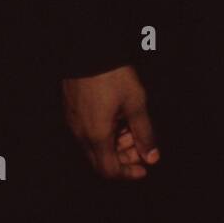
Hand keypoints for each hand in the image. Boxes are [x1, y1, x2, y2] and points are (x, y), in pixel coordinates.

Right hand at [62, 65, 159, 180]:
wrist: (89, 49)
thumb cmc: (113, 75)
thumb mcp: (136, 103)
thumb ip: (144, 133)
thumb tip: (152, 157)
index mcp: (96, 136)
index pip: (109, 170)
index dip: (128, 173)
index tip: (144, 167)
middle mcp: (81, 134)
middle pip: (101, 161)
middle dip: (124, 159)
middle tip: (141, 147)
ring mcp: (73, 122)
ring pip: (94, 146)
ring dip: (115, 145)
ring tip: (132, 128)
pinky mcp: (71, 110)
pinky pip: (88, 132)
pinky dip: (105, 134)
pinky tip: (118, 118)